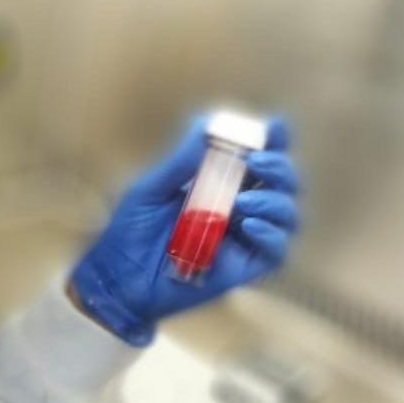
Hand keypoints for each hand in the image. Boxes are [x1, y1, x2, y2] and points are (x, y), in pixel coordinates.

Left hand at [69, 113, 299, 345]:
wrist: (119, 278)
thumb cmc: (131, 230)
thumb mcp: (151, 190)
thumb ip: (181, 162)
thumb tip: (206, 124)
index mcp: (220, 182)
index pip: (257, 157)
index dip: (274, 140)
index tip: (275, 127)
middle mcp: (239, 207)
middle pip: (281, 183)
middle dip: (279, 168)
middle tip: (257, 163)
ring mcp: (244, 237)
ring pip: (285, 215)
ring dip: (274, 202)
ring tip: (242, 202)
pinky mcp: (244, 266)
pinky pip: (275, 251)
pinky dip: (270, 235)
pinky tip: (248, 226)